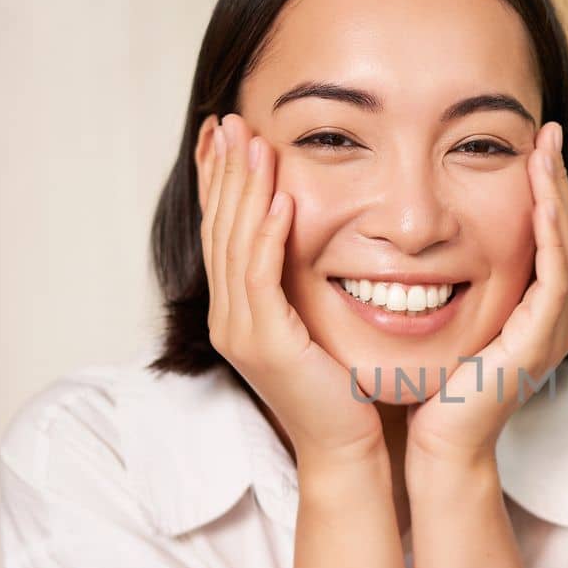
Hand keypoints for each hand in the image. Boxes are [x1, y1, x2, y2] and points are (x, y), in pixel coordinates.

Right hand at [198, 113, 383, 466]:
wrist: (348, 447)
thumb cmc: (343, 388)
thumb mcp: (317, 321)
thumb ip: (305, 279)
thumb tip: (311, 230)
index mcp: (238, 309)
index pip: (222, 230)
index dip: (220, 180)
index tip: (225, 133)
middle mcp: (228, 316)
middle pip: (219, 229)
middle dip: (225, 172)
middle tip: (231, 120)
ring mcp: (241, 331)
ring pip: (235, 245)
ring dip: (244, 190)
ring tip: (253, 143)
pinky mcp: (265, 344)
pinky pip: (261, 277)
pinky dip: (269, 235)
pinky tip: (280, 199)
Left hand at [404, 121, 567, 469]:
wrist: (438, 443)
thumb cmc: (429, 389)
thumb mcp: (441, 320)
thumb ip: (445, 282)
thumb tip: (409, 238)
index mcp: (532, 310)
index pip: (546, 236)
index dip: (541, 189)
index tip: (528, 144)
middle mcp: (551, 316)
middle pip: (564, 232)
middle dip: (555, 179)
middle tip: (548, 131)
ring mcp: (552, 327)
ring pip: (565, 244)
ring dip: (556, 193)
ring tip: (545, 149)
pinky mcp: (541, 337)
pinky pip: (554, 272)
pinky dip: (549, 231)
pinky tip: (538, 197)